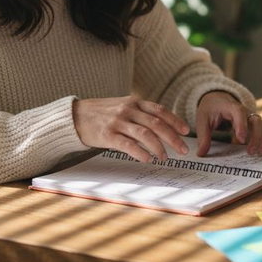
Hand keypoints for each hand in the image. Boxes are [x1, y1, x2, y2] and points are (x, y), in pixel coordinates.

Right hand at [72, 96, 189, 162]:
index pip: (160, 111)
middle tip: (183, 150)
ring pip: (146, 135)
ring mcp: (118, 122)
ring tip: (165, 157)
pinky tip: (148, 159)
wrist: (75, 115)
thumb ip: (140, 113)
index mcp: (134, 102)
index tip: (186, 131)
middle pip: (157, 124)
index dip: (175, 121)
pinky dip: (141, 153)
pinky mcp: (108, 135)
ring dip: (159, 147)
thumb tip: (162, 127)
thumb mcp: (122, 106)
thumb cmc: (102, 113)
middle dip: (173, 138)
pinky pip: (128, 145)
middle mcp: (128, 110)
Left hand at [195, 91, 261, 156]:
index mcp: (230, 107)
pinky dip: (261, 140)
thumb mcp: (202, 121)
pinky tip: (258, 151)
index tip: (241, 140)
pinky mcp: (251, 123)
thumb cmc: (210, 109)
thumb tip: (201, 153)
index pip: (239, 113)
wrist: (216, 99)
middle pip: (255, 120)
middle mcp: (244, 110)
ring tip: (255, 153)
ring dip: (260, 139)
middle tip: (250, 152)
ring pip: (261, 125)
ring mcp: (249, 116)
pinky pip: (261, 130)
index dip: (242, 126)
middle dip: (255, 136)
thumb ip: (203, 137)